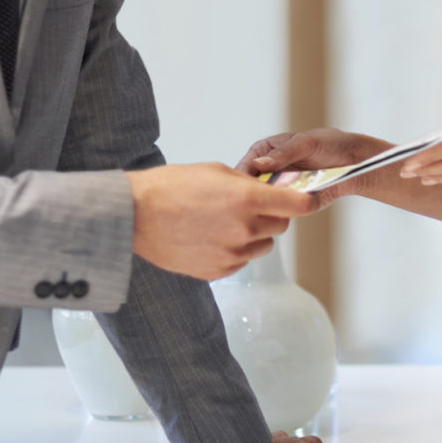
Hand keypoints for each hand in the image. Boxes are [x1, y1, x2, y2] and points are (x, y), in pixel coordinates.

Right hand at [125, 163, 318, 280]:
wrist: (135, 215)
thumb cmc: (170, 187)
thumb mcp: (215, 171)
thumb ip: (246, 183)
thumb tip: (265, 189)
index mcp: (247, 199)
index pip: (298, 205)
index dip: (306, 201)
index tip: (307, 199)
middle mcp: (245, 229)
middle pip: (281, 226)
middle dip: (273, 215)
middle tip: (252, 206)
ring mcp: (232, 253)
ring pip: (263, 246)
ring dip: (254, 235)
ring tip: (225, 222)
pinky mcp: (218, 271)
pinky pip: (241, 260)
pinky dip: (233, 250)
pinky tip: (210, 237)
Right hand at [238, 128, 392, 209]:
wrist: (353, 161)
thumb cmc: (329, 143)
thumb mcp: (306, 142)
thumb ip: (284, 153)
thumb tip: (261, 163)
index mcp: (265, 152)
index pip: (244, 168)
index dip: (240, 180)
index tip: (240, 191)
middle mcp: (269, 172)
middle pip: (250, 190)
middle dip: (250, 199)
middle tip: (255, 205)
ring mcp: (280, 189)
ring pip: (264, 204)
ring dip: (266, 209)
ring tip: (271, 209)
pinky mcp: (292, 202)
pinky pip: (283, 212)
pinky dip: (283, 214)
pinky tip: (284, 214)